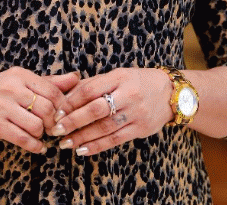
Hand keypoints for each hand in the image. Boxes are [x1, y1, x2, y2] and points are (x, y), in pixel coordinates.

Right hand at [0, 67, 79, 153]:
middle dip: (53, 122)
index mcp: (20, 75)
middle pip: (47, 108)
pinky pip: (23, 139)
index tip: (61, 114)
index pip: (52, 90)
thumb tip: (76, 77)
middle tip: (52, 127)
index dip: (62, 106)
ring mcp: (2, 106)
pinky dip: (34, 146)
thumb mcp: (21, 82)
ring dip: (42, 134)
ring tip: (40, 134)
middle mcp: (11, 88)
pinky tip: (37, 147)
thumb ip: (49, 82)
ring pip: (36, 125)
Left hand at [48, 67, 172, 155]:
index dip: (71, 101)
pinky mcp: (141, 129)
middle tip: (56, 129)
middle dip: (74, 121)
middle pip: (96, 109)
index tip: (57, 111)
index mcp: (119, 77)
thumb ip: (94, 84)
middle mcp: (128, 94)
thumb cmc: (137, 82)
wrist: (170, 93)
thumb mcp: (118, 75)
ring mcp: (135, 113)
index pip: (90, 89)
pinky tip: (83, 150)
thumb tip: (66, 94)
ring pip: (104, 127)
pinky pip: (115, 139)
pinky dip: (97, 146)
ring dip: (82, 137)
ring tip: (65, 143)